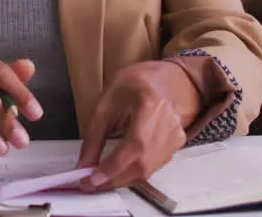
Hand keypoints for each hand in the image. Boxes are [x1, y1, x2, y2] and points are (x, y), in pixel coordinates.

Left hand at [77, 61, 199, 191]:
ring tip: (101, 179)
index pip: (133, 146)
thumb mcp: (108, 101)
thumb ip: (95, 135)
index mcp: (150, 105)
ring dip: (122, 179)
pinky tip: (119, 170)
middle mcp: (169, 124)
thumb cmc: (138, 82)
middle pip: (142, 165)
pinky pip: (153, 167)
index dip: (112, 167)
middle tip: (90, 184)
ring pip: (147, 171)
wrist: (170, 78)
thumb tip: (84, 163)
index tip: (91, 179)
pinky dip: (134, 173)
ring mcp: (176, 137)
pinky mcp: (177, 145)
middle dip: (113, 179)